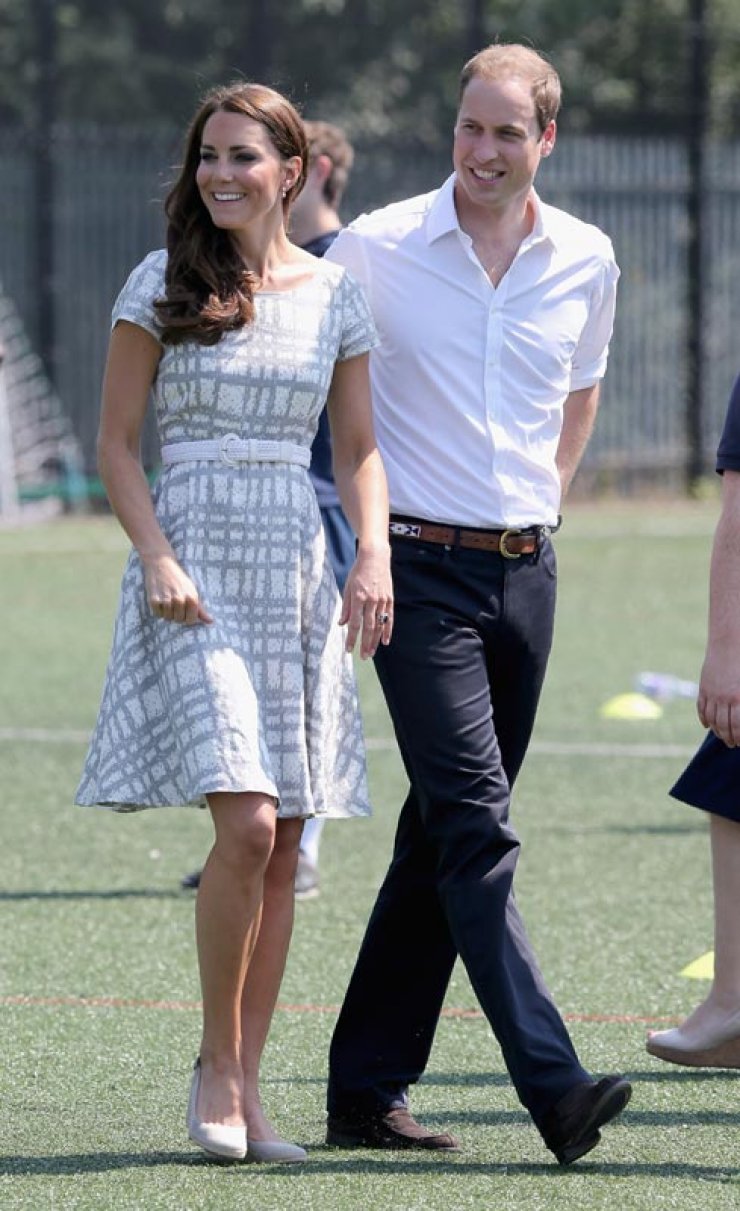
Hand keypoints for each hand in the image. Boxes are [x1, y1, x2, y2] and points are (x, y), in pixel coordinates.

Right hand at [142, 553, 213, 624]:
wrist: (161, 564)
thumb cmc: (179, 579)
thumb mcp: (192, 590)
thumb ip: (200, 608)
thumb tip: (211, 622)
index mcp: (191, 597)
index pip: (190, 620)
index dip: (187, 618)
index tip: (185, 611)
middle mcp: (179, 599)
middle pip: (178, 620)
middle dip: (177, 615)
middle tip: (174, 604)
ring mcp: (166, 599)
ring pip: (168, 618)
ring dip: (167, 612)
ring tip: (167, 600)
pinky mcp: (154, 599)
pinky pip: (157, 614)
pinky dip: (158, 610)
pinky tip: (160, 599)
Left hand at [339, 544, 392, 658]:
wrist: (375, 556)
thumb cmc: (358, 571)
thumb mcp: (348, 587)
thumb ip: (346, 606)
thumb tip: (341, 623)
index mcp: (358, 597)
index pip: (354, 623)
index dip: (351, 638)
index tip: (349, 649)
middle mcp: (371, 600)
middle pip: (368, 628)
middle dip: (365, 644)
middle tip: (363, 657)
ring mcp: (382, 600)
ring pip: (379, 625)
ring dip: (375, 641)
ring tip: (371, 653)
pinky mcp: (389, 598)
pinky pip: (390, 618)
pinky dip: (388, 631)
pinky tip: (385, 641)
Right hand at [697, 650, 739, 746]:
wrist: (729, 642)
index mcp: (739, 698)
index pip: (738, 726)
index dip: (739, 737)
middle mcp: (725, 698)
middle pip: (724, 726)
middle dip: (729, 738)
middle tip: (732, 744)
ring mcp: (712, 694)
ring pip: (712, 719)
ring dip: (717, 731)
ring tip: (721, 737)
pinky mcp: (704, 688)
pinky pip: (701, 708)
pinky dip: (704, 719)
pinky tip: (708, 725)